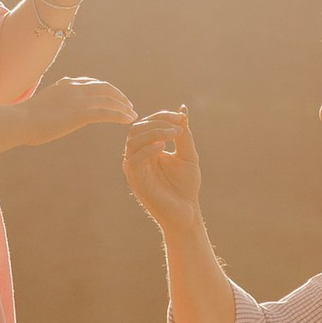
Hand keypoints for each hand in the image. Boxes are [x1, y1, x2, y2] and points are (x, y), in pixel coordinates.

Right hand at [25, 72, 135, 145]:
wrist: (19, 121)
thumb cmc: (23, 120)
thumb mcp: (41, 107)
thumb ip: (52, 106)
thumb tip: (51, 114)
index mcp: (65, 84)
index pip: (91, 83)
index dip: (105, 90)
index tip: (113, 97)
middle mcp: (74, 87)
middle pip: (105, 88)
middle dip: (118, 96)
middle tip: (128, 105)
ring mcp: (79, 99)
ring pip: (109, 99)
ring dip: (123, 107)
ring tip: (132, 114)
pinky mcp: (82, 113)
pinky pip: (108, 112)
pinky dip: (121, 115)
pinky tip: (129, 120)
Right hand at [121, 106, 203, 227]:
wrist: (187, 211)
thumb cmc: (186, 186)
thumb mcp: (188, 155)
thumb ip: (184, 135)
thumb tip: (182, 111)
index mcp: (148, 149)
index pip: (146, 124)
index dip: (162, 116)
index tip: (181, 117)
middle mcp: (138, 157)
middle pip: (136, 129)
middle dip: (157, 122)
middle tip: (177, 125)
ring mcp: (135, 168)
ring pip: (133, 141)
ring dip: (154, 132)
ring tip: (173, 134)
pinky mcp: (136, 180)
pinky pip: (134, 160)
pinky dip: (148, 149)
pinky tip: (163, 147)